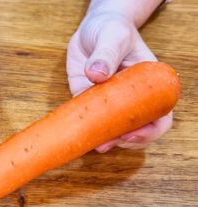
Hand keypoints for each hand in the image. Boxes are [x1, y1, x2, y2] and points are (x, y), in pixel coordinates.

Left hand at [67, 13, 171, 152]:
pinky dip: (86, 129)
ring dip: (105, 140)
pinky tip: (80, 133)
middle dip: (125, 141)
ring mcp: (109, 101)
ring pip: (112, 129)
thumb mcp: (113, 36)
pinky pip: (89, 119)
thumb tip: (96, 74)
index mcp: (148, 85)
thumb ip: (106, 53)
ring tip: (96, 144)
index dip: (150, 130)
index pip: (159, 114)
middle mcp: (131, 97)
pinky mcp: (88, 100)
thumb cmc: (111, 29)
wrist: (91, 30)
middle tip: (108, 143)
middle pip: (136, 128)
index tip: (131, 133)